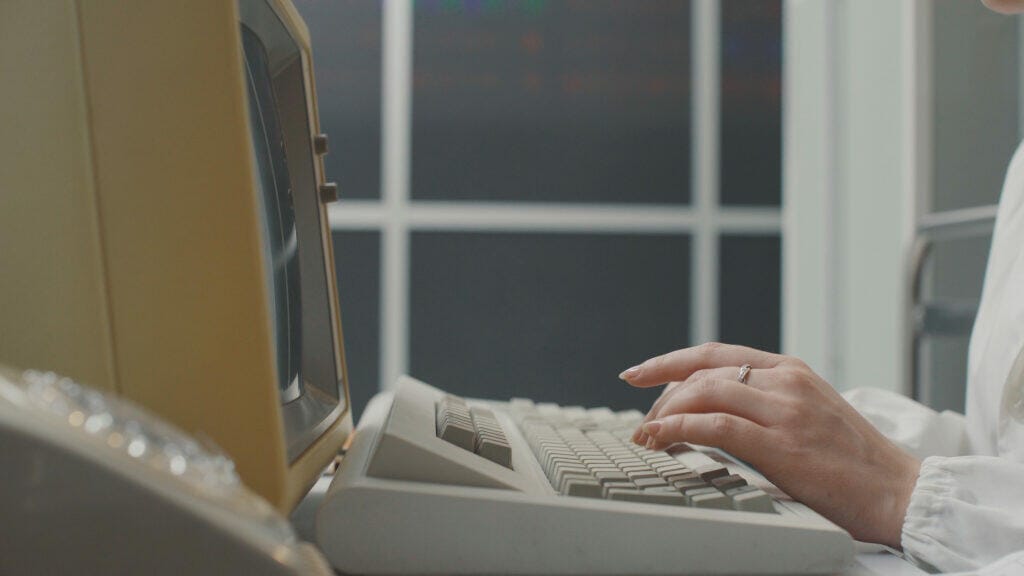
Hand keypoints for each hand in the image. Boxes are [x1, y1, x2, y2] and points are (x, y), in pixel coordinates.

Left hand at [620, 342, 920, 547]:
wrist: (900, 491)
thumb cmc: (855, 460)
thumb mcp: (811, 412)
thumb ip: (768, 403)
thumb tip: (716, 410)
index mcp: (791, 371)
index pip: (715, 354)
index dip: (669, 361)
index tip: (638, 373)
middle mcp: (786, 382)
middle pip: (701, 372)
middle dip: (661, 395)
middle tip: (642, 421)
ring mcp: (785, 411)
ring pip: (704, 394)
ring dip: (664, 414)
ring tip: (646, 436)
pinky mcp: (783, 445)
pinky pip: (715, 427)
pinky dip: (679, 430)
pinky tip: (662, 439)